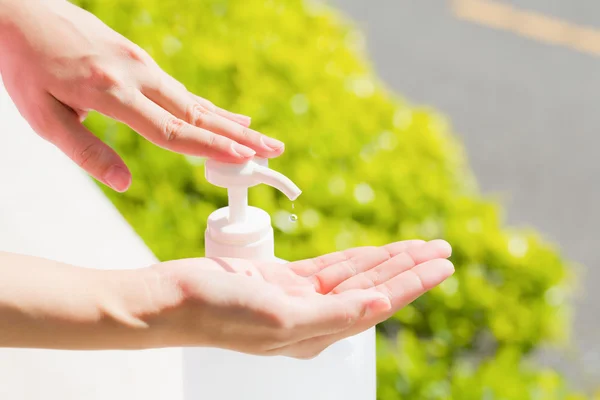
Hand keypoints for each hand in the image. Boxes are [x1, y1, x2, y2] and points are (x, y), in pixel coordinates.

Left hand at [0, 0, 283, 191]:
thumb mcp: (43, 117)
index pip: (173, 130)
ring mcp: (142, 64)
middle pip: (198, 114)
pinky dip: (208, 105)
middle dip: (240, 136)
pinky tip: (224, 113)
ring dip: (231, 122)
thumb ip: (86, 151)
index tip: (246, 160)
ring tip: (261, 138)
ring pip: (194, 100)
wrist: (19, 12)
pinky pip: (181, 89)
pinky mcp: (140, 59)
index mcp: (112, 94)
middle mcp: (136, 76)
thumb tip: (125, 182)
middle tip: (274, 150)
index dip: (212, 148)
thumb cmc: (25, 65)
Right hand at [151, 239, 452, 357]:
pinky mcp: (284, 280)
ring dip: (387, 260)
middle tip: (443, 249)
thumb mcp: (280, 319)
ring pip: (356, 275)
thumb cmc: (220, 315)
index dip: (412, 283)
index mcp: (318, 332)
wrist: (176, 300)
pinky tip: (375, 253)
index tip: (441, 264)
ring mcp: (300, 298)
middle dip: (409, 268)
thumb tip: (380, 307)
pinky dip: (355, 258)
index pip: (378, 304)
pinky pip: (331, 266)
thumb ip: (333, 315)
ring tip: (420, 247)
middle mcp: (315, 317)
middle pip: (374, 288)